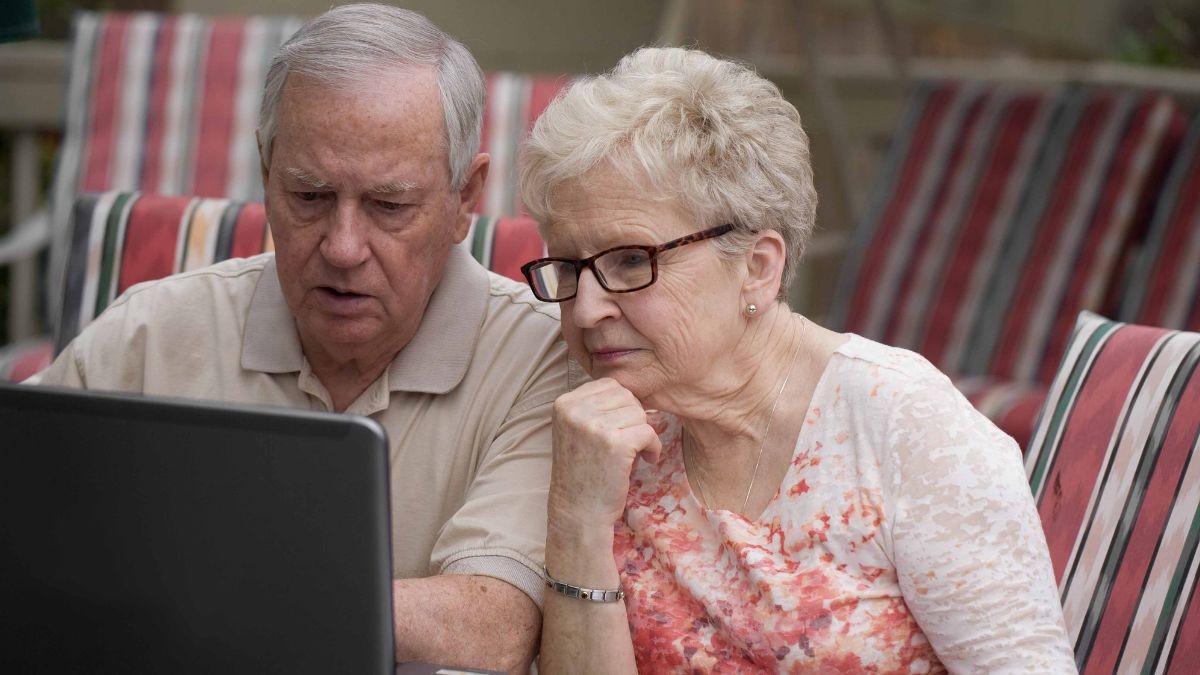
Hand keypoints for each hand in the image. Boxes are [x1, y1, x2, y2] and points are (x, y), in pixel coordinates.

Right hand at [548, 378, 662, 533]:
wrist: (578, 512)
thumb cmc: (584, 471)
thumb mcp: (577, 430)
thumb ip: (595, 406)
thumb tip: (632, 389)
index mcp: (564, 403)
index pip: (609, 384)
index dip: (622, 406)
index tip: (619, 429)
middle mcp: (575, 410)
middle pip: (625, 395)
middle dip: (633, 418)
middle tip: (628, 442)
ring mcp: (594, 425)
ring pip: (639, 412)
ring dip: (643, 433)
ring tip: (633, 453)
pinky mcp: (615, 443)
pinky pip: (649, 431)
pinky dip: (653, 447)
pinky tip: (646, 460)